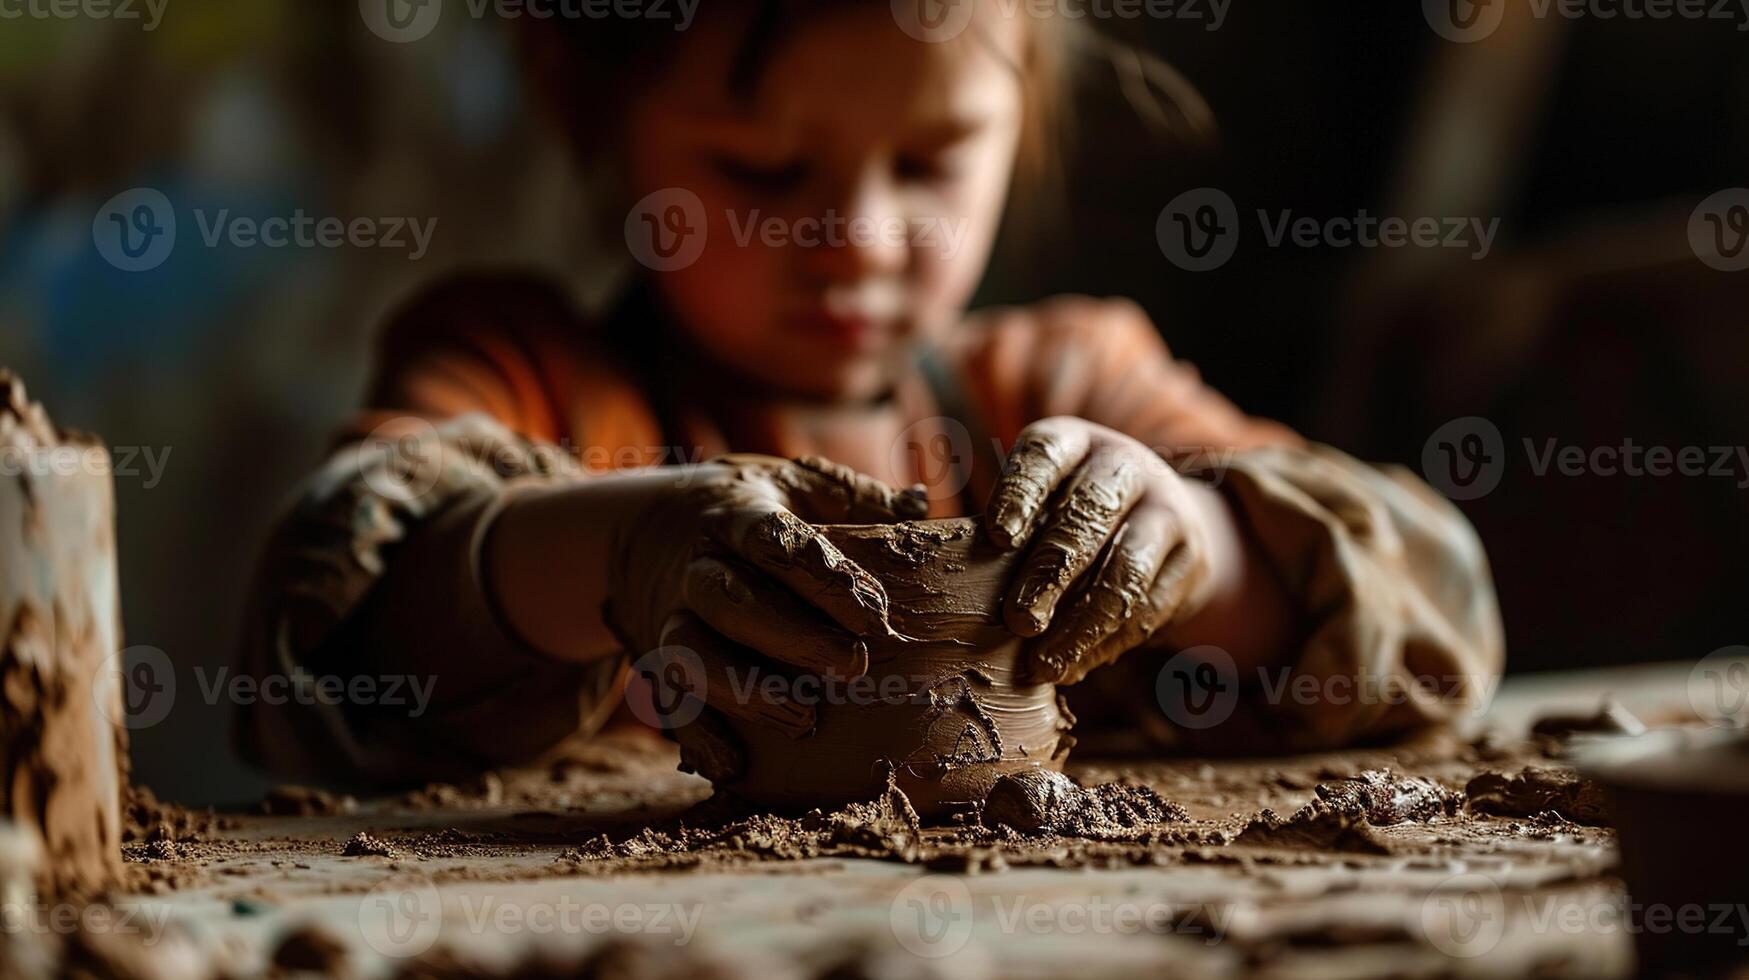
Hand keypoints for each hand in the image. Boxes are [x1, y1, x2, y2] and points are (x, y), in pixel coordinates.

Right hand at [605, 455, 926, 775]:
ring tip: (804, 721)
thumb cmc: (750, 509)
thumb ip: (854, 497)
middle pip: (729, 600)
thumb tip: (919, 503)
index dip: (822, 576)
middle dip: (792, 638)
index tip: (874, 611)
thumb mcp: (795, 483)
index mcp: (735, 514)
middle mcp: (696, 567)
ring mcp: (672, 617)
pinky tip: (735, 767)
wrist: (646, 530)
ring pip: (691, 654)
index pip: (772, 540)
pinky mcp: (659, 663)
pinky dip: (699, 737)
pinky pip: (670, 704)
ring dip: (746, 690)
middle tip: (854, 667)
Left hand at [986, 417, 1212, 684]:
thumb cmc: (1063, 512)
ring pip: (1126, 570)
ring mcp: (1167, 510)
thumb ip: (1002, 529)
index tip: (997, 538)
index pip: (1043, 457)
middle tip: (1017, 621)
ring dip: (1082, 624)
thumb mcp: (1037, 499)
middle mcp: (1124, 466)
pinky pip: (1150, 608)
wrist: (1158, 516)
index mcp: (1072, 441)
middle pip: (1088, 515)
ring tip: (1043, 664)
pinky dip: (1108, 644)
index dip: (1020, 494)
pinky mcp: (1192, 560)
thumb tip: (949, 585)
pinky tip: (1074, 667)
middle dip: (1050, 573)